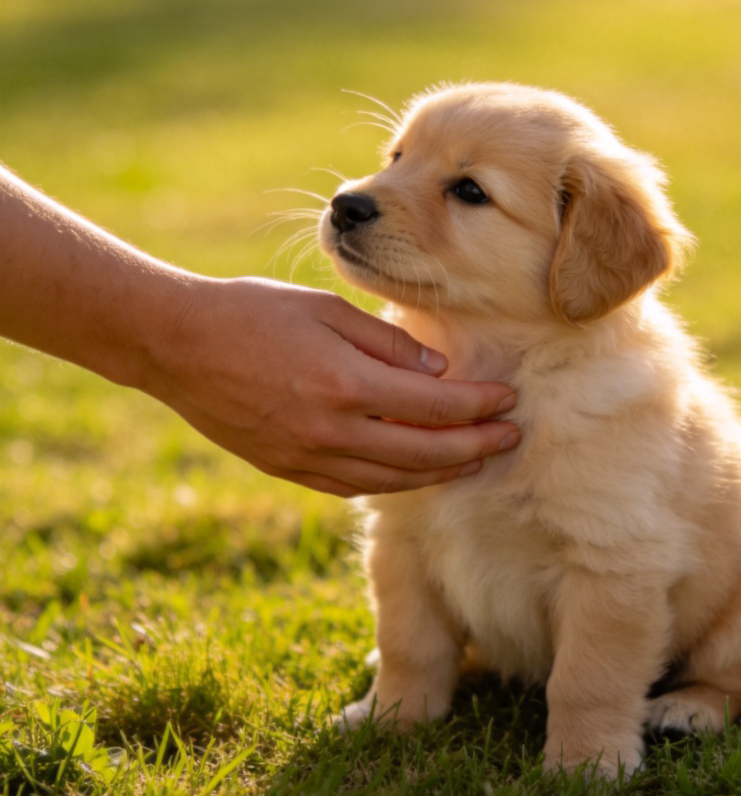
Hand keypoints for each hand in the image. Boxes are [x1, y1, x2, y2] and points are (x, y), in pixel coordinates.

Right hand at [146, 277, 519, 495]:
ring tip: (474, 460)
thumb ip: (388, 341)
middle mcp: (332, 430)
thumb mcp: (327, 308)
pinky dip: (394, 482)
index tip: (507, 400)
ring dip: (440, 472)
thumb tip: (439, 369)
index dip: (478, 406)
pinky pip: (355, 486)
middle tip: (510, 438)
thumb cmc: (253, 311)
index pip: (434, 406)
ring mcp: (309, 457)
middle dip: (475, 446)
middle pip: (424, 452)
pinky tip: (416, 472)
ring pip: (394, 480)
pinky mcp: (289, 469)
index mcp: (346, 383)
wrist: (176, 345)